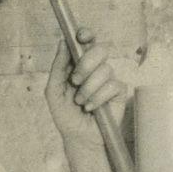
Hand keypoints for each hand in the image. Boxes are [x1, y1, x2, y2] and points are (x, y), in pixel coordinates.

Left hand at [46, 31, 135, 150]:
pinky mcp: (119, 91)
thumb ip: (57, 67)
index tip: (81, 36)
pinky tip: (91, 108)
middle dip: (85, 64)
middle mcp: (95, 68)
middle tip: (75, 81)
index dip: (86, 34)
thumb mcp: (53, 91)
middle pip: (100, 49)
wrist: (79, 137)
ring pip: (105, 70)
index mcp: (79, 63)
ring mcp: (109, 78)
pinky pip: (112, 86)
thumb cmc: (66, 114)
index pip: (87, 41)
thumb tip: (62, 42)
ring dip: (88, 89)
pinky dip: (98, 99)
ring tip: (81, 102)